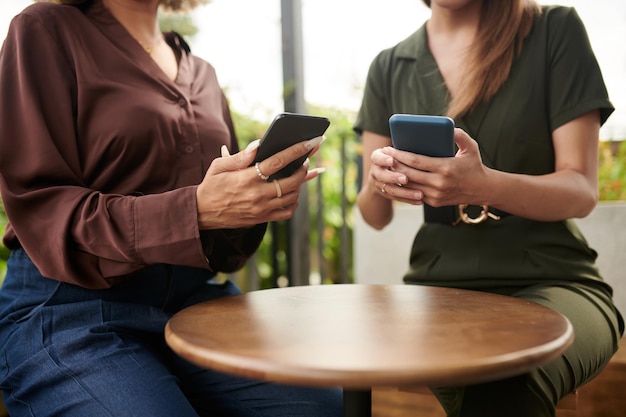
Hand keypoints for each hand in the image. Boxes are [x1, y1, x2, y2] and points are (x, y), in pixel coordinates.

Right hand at [196, 136, 324, 228]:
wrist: (202, 212)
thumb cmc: (211, 185)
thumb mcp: (219, 166)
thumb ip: (240, 156)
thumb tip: (259, 145)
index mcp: (247, 178)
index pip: (277, 162)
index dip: (296, 151)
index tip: (310, 143)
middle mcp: (257, 195)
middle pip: (291, 181)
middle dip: (303, 168)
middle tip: (306, 160)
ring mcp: (261, 209)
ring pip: (292, 197)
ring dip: (300, 184)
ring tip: (299, 173)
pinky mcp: (262, 219)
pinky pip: (287, 212)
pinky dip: (294, 202)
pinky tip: (293, 193)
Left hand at [376, 128, 488, 206]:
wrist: (482, 190)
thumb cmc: (474, 165)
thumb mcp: (471, 147)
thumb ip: (460, 135)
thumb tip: (448, 126)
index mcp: (445, 168)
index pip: (416, 161)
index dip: (400, 155)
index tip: (390, 148)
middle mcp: (439, 183)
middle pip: (408, 174)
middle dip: (394, 164)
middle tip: (384, 156)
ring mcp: (435, 195)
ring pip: (409, 185)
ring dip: (396, 176)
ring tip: (388, 166)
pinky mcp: (434, 202)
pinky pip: (415, 193)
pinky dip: (405, 186)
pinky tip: (398, 177)